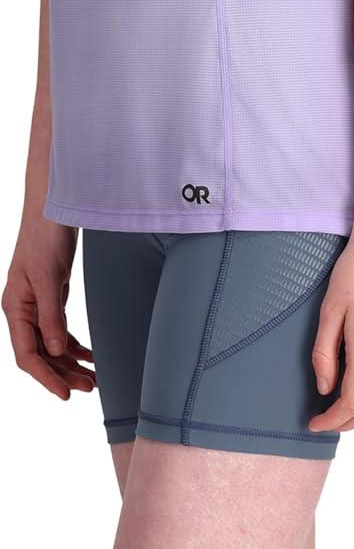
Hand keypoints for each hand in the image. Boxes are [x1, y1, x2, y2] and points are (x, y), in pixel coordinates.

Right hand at [1, 209, 96, 401]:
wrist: (52, 206)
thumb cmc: (45, 236)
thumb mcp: (49, 277)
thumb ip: (51, 316)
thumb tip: (57, 351)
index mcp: (15, 308)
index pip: (27, 355)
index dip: (45, 378)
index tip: (64, 394)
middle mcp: (23, 310)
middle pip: (40, 354)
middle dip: (62, 373)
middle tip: (88, 387)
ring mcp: (36, 304)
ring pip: (51, 345)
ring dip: (70, 363)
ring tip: (92, 378)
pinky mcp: (50, 297)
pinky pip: (59, 329)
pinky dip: (73, 344)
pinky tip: (88, 355)